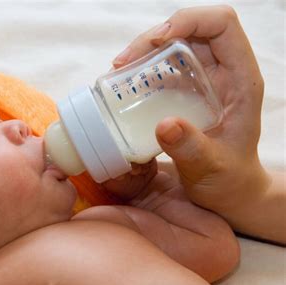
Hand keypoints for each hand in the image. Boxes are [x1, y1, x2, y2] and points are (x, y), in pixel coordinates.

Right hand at [111, 5, 267, 216]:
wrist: (227, 190)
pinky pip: (162, 67)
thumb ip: (190, 148)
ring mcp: (203, 79)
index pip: (221, 25)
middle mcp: (222, 72)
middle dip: (152, 38)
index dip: (189, 21)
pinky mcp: (185, 91)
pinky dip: (140, 70)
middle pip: (189, 30)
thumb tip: (164, 124)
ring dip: (142, 52)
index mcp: (240, 79)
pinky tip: (123, 85)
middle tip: (122, 63)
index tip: (158, 42)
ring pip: (172, 45)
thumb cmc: (228, 179)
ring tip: (116, 71)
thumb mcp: (211, 167)